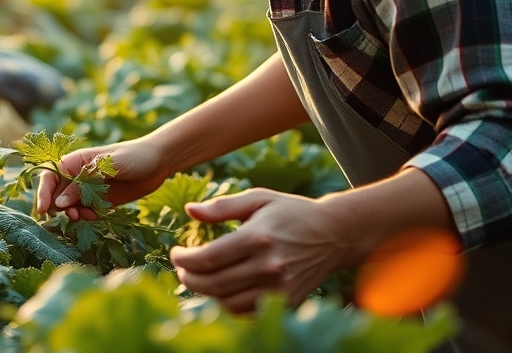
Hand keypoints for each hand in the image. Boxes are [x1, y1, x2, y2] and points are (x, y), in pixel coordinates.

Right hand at [34, 138, 170, 221]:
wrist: (161, 161)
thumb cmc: (135, 155)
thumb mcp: (110, 165)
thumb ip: (85, 182)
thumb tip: (60, 203)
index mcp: (76, 161)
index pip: (50, 176)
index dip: (44, 192)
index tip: (44, 210)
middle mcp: (79, 176)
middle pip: (57, 194)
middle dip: (59, 208)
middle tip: (73, 216)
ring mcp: (90, 190)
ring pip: (71, 206)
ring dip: (74, 214)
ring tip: (87, 216)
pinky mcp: (102, 201)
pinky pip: (87, 212)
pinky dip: (88, 217)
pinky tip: (98, 216)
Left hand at [170, 188, 353, 312]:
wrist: (334, 234)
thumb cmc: (292, 212)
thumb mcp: (259, 199)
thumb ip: (222, 207)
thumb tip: (190, 211)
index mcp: (257, 237)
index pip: (207, 258)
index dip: (183, 259)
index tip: (176, 252)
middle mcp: (268, 266)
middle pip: (213, 284)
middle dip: (188, 278)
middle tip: (181, 269)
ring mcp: (279, 288)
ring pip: (227, 304)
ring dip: (205, 294)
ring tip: (198, 279)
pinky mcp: (287, 301)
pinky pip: (247, 312)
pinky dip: (227, 305)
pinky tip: (220, 290)